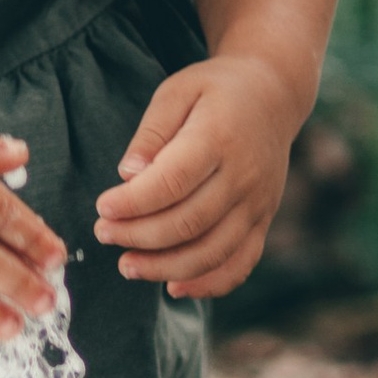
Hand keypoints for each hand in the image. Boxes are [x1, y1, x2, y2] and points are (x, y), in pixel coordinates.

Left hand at [93, 56, 298, 300]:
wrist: (274, 95)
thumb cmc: (215, 91)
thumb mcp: (177, 91)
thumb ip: (151, 133)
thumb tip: (127, 175)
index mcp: (219, 138)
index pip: (172, 182)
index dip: (133, 203)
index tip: (103, 207)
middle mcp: (244, 176)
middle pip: (189, 222)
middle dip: (139, 236)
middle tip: (104, 234)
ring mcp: (258, 203)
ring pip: (212, 252)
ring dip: (166, 268)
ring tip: (127, 266)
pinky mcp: (263, 221)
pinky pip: (240, 264)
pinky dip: (208, 284)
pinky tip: (173, 287)